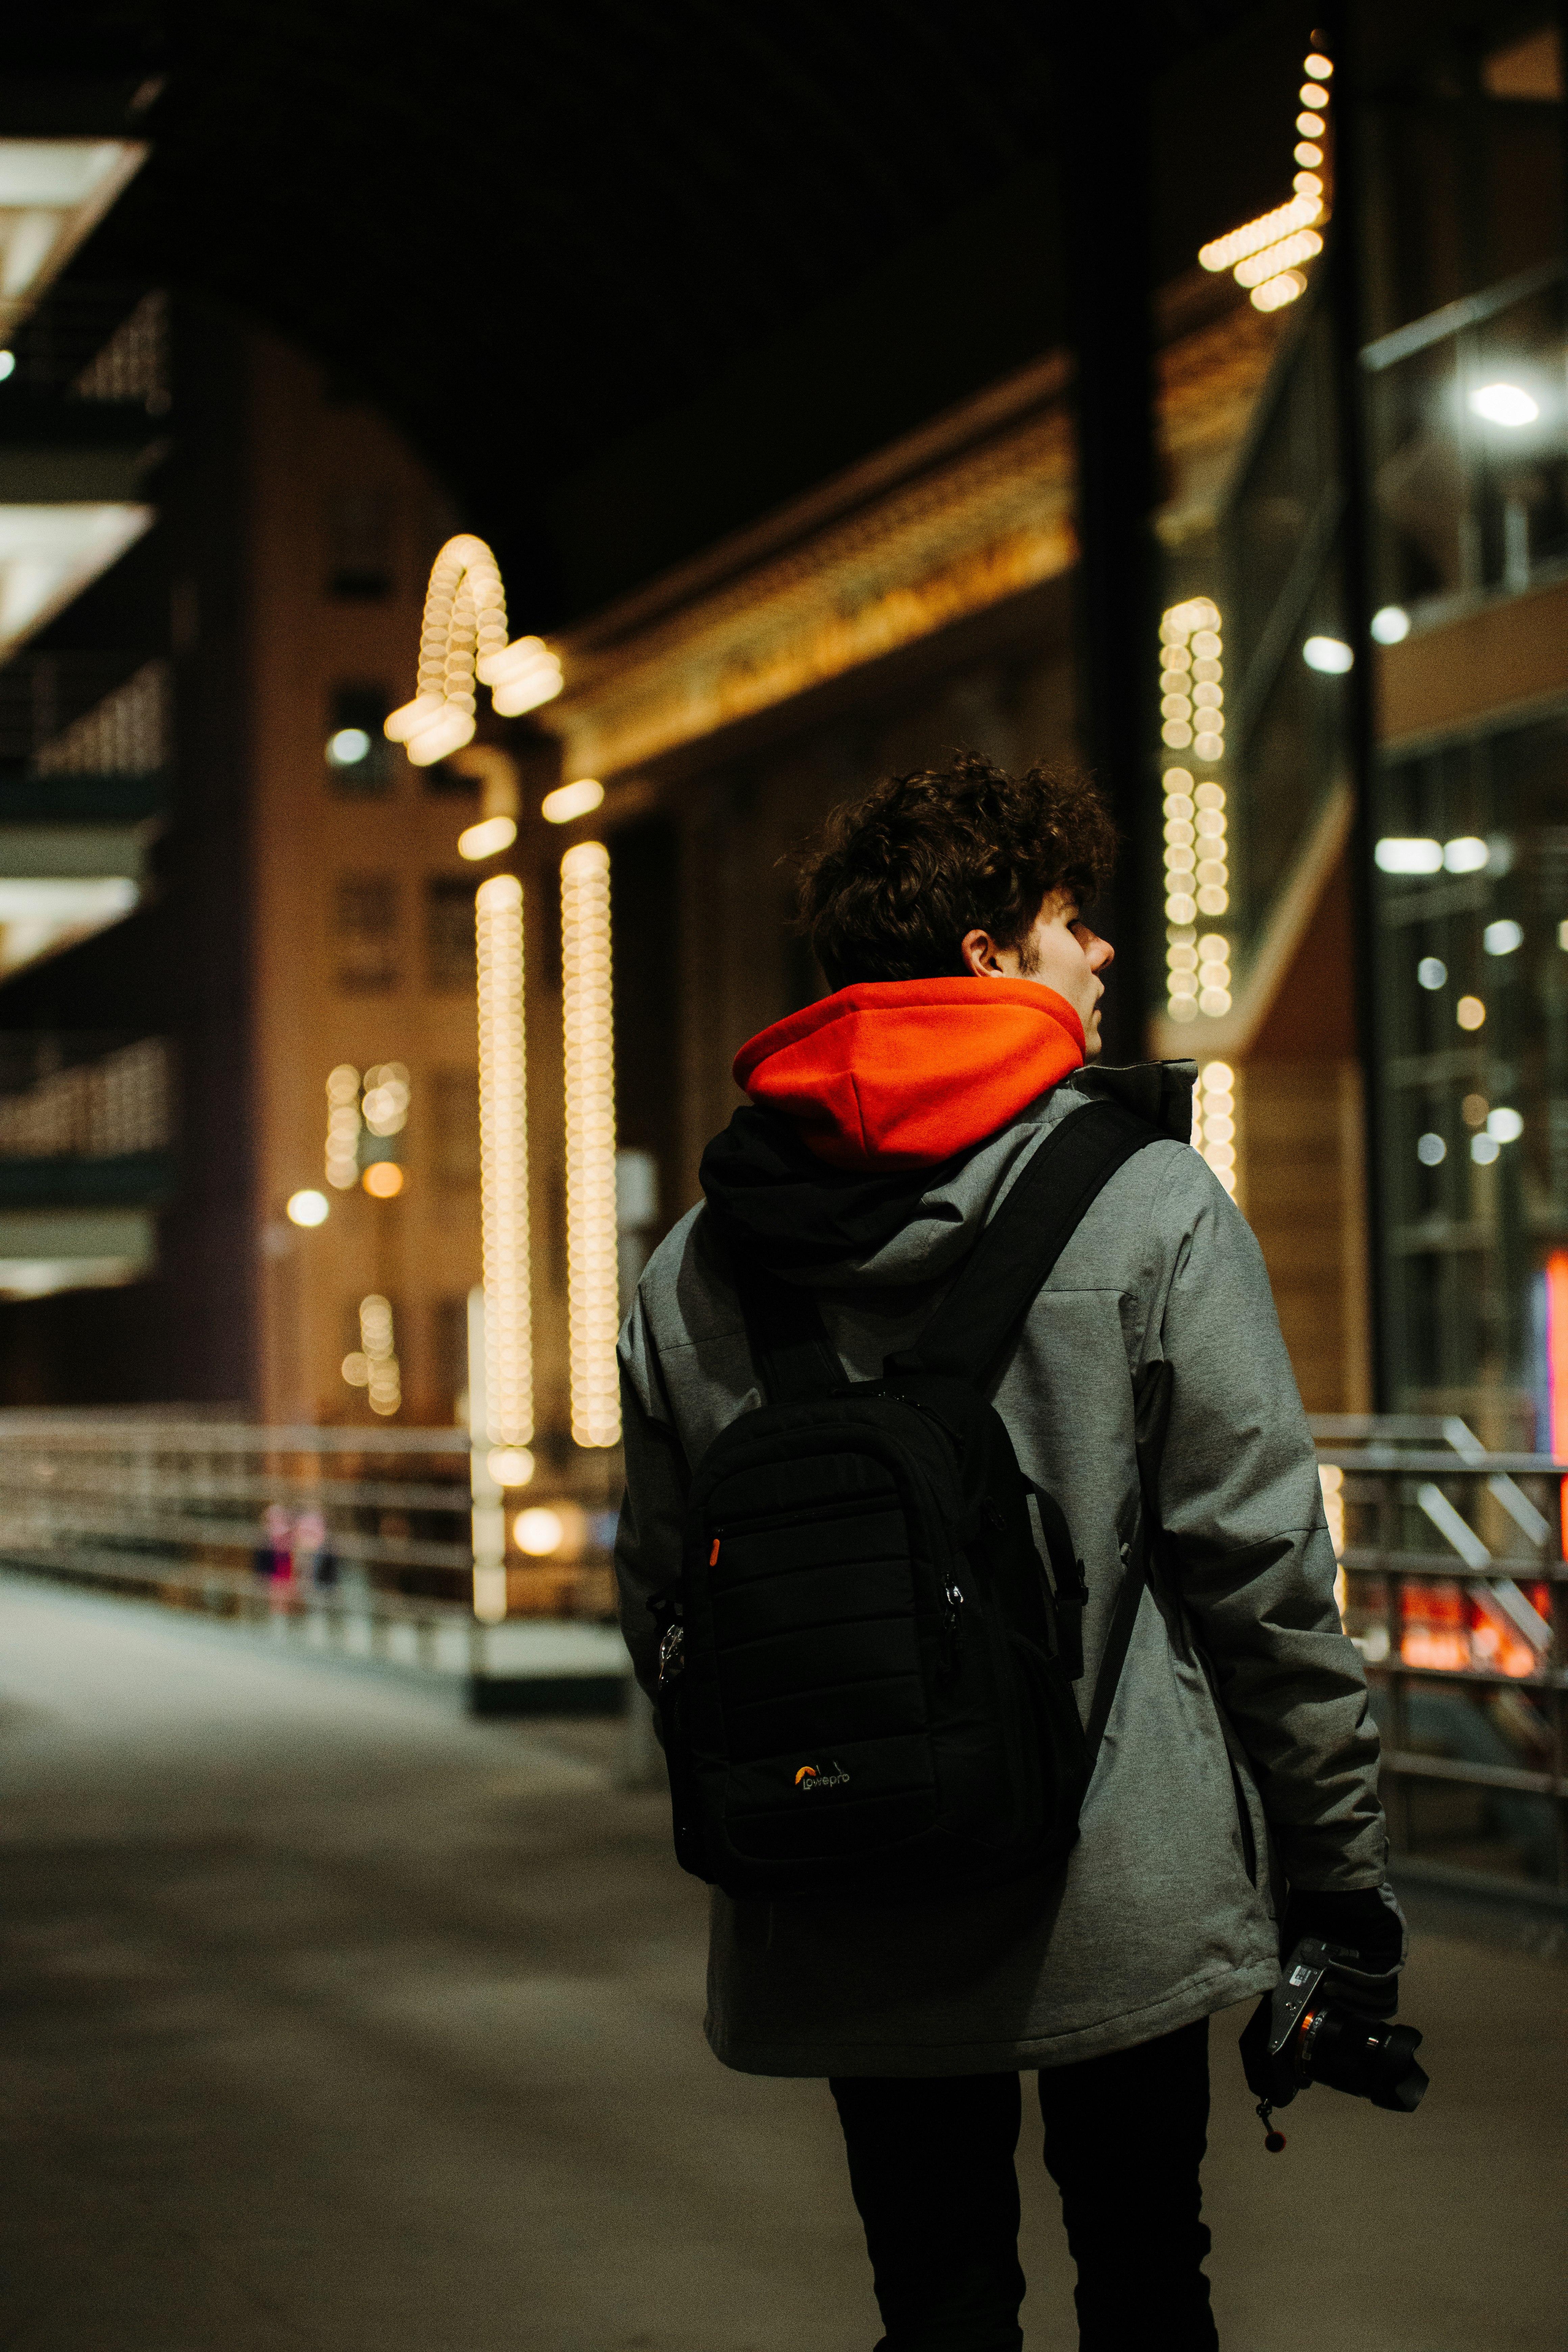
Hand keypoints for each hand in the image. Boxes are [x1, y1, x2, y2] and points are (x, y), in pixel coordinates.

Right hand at [1282, 1882, 1406, 2015]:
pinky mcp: (1391, 1943)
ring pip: (1382, 1993)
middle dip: (1350, 2006)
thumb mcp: (1301, 1940)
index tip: (1323, 2008)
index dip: (1345, 2007)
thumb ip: (1299, 1967)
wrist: (1325, 1873)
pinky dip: (1358, 1977)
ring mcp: (1388, 1951)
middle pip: (1376, 2002)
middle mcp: (1377, 1958)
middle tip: (1327, 2002)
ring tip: (1329, 1987)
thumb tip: (1284, 1996)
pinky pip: (1381, 1973)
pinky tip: (1336, 1967)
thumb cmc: (1313, 1903)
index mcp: (1359, 1959)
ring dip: (1353, 1995)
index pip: (1362, 1998)